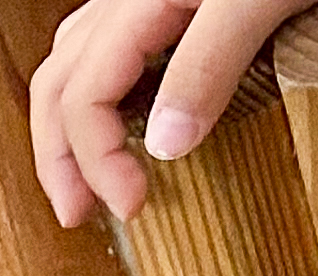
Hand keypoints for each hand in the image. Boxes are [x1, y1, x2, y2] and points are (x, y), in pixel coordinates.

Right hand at [28, 0, 306, 224]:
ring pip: (74, 65)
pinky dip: (100, 94)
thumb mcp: (259, 0)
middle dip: (59, 155)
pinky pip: (109, 49)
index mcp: (137, 1)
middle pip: (58, 84)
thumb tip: (164, 146)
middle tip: (79, 213)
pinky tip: (124, 112)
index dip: (96, 159)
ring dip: (69, 128)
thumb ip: (209, 65)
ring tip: (85, 174)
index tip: (134, 205)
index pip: (81, 96)